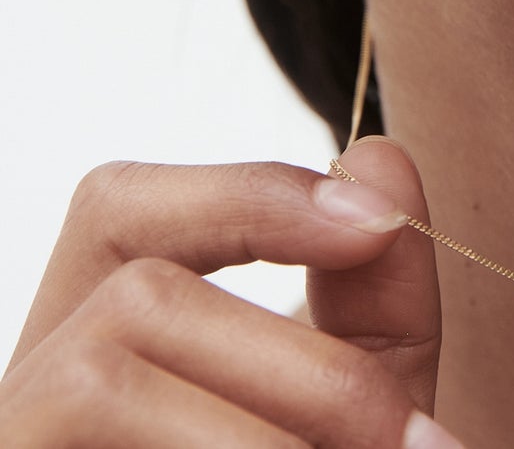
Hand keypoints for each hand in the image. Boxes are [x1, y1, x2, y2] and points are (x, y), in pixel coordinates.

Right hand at [1, 137, 462, 447]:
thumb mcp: (356, 390)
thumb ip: (374, 289)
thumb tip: (379, 155)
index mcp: (97, 323)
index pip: (121, 204)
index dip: (248, 192)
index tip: (378, 223)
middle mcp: (25, 387)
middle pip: (138, 299)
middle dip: (304, 367)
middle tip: (413, 443)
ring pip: (103, 380)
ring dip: (266, 437)